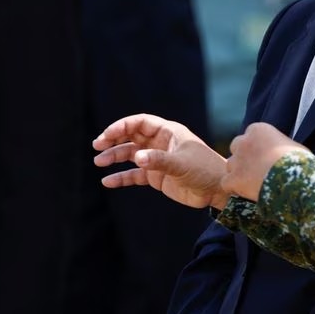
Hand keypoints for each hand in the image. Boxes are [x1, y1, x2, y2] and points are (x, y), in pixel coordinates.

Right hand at [93, 114, 228, 208]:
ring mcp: (156, 159)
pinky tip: (108, 181)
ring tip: (98, 162)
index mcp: (168, 132)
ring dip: (114, 157)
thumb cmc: (205, 170)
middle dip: (114, 139)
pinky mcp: (156, 176)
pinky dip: (121, 177)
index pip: (140, 123)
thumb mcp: (182, 164)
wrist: (217, 190)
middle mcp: (159, 143)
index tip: (106, 135)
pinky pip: (134, 174)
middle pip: (131, 136)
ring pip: (130, 154)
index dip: (122, 126)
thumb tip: (138, 158)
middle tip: (97, 146)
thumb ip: (159, 161)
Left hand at [222, 122, 310, 202]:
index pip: (250, 135)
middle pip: (236, 147)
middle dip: (243, 157)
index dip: (256, 147)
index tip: (263, 157)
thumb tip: (282, 152)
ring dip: (238, 173)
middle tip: (255, 169)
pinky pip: (226, 183)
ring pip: (231, 165)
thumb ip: (279, 145)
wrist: (295, 180)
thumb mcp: (292, 146)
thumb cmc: (300, 163)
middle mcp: (244, 141)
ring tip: (253, 184)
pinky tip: (246, 194)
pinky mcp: (233, 179)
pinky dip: (234, 189)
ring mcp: (237, 160)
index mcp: (259, 130)